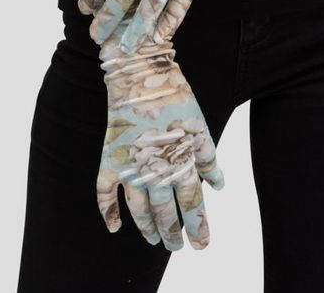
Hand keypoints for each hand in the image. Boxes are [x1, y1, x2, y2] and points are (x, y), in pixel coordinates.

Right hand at [96, 23, 224, 249]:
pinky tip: (115, 227)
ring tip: (155, 240)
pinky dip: (108, 212)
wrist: (141, 74)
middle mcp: (155, 170)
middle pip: (166, 212)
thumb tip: (218, 187)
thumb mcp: (200, 127)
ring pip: (139, 209)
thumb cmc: (176, 98)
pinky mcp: (110, 158)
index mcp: (181, 162)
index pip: (192, 205)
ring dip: (147, 227)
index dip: (198, 227)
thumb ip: (209, 159)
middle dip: (174, 233)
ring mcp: (130, 167)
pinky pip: (105, 193)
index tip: (202, 244)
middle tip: (177, 249)